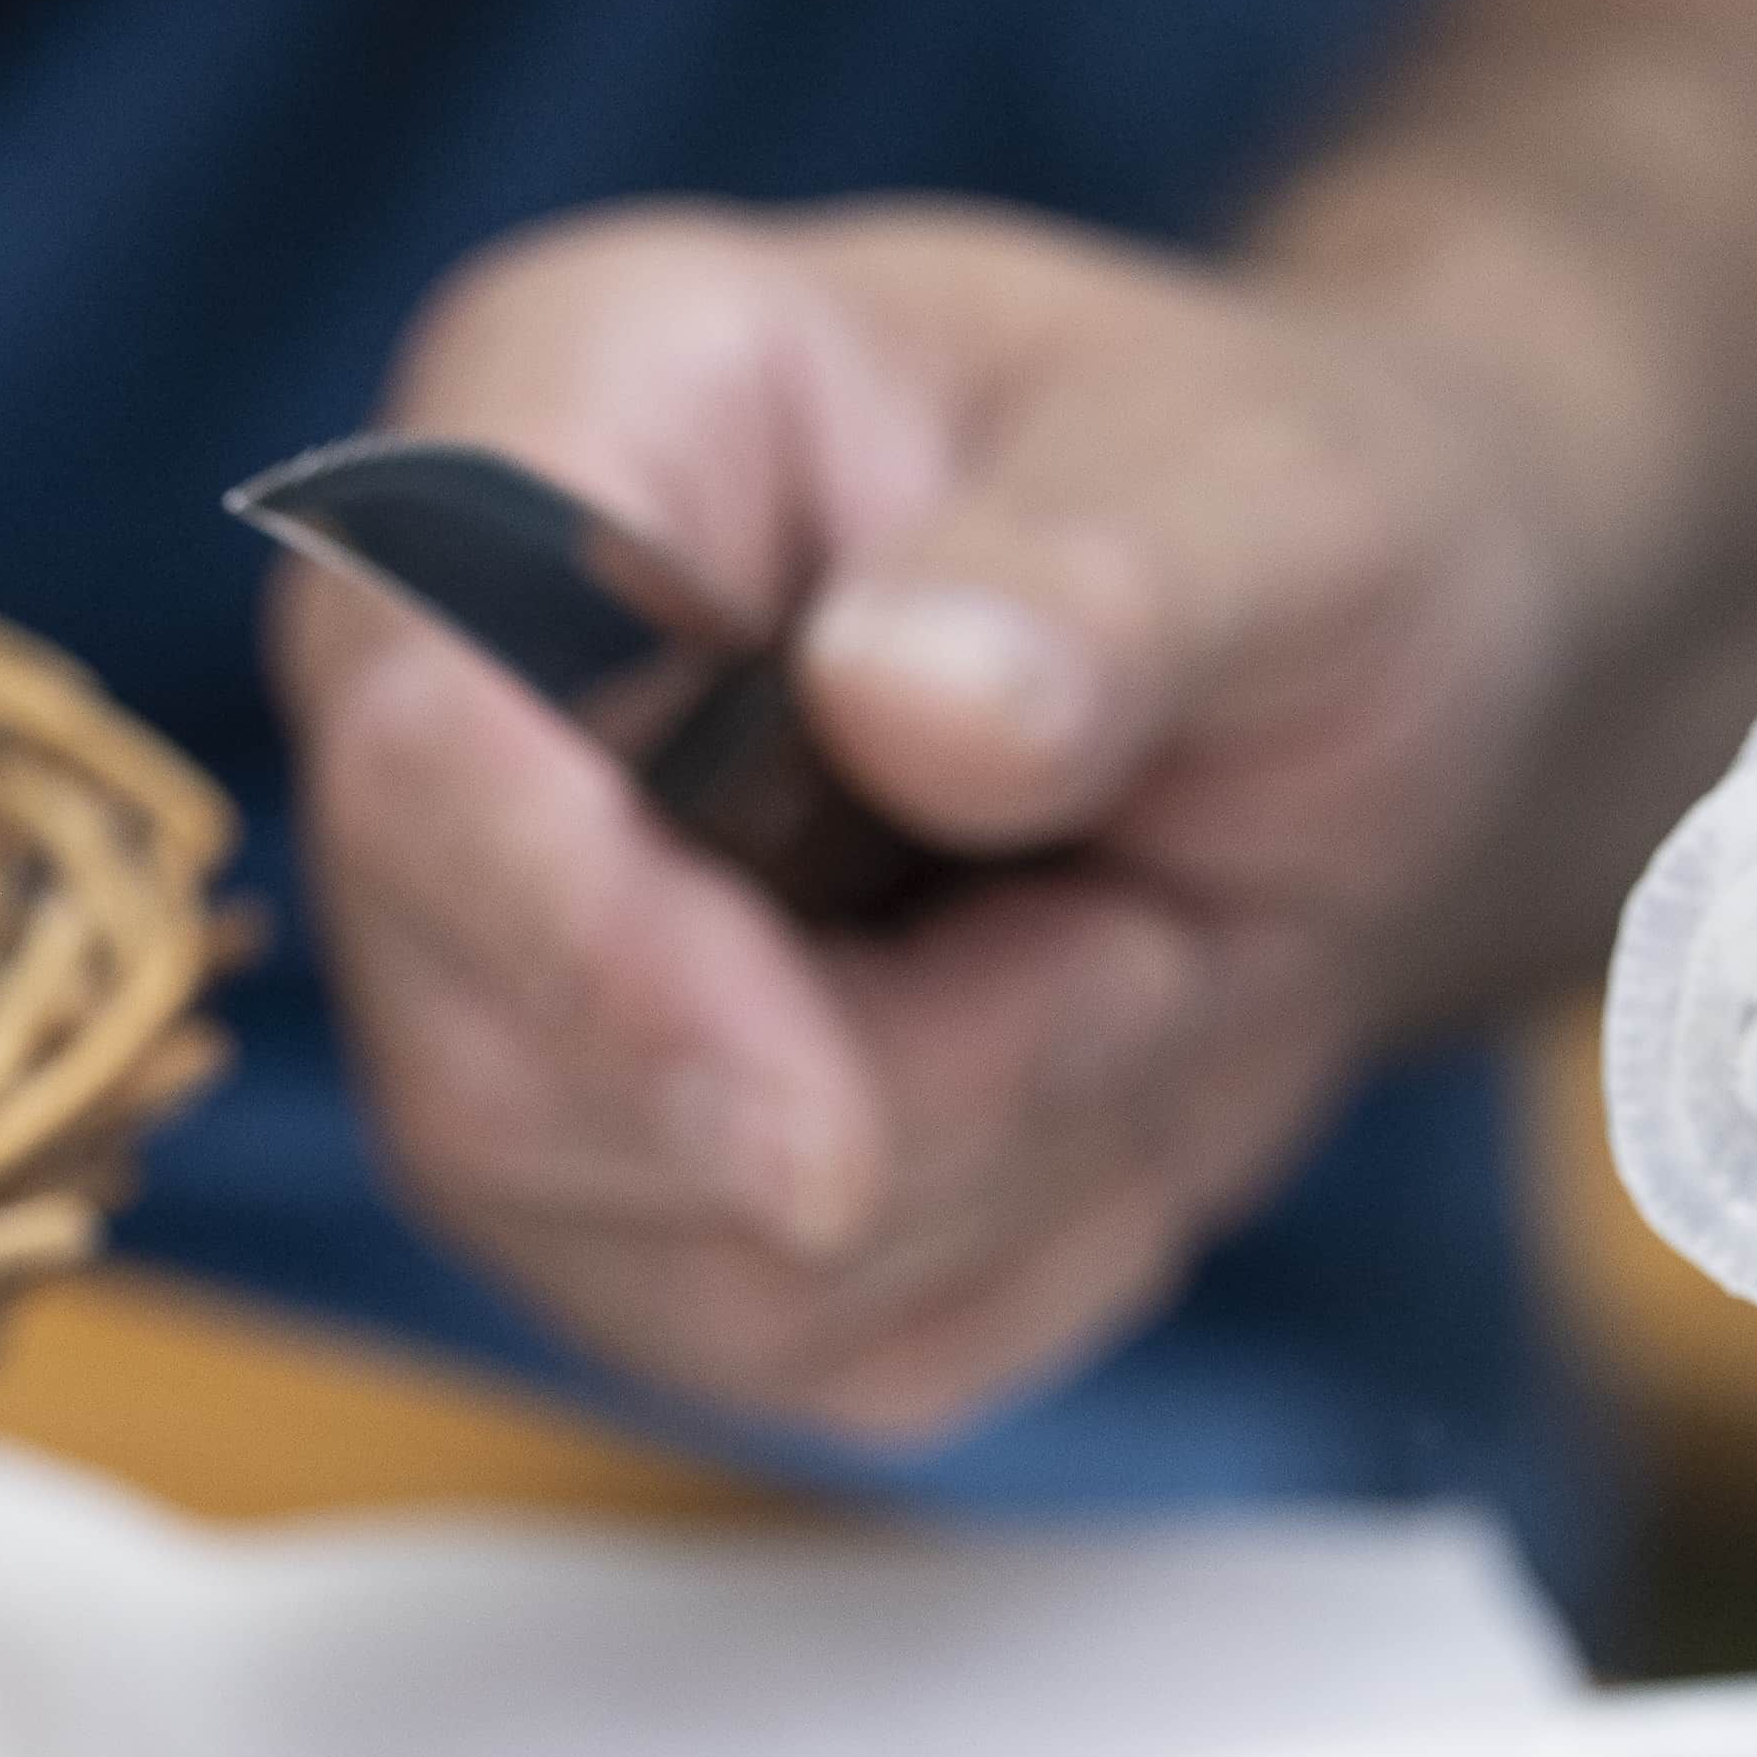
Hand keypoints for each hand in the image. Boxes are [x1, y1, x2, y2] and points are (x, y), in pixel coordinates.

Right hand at [280, 202, 1578, 1438]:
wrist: (1336, 699)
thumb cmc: (1281, 525)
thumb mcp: (1291, 499)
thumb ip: (1111, 582)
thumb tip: (902, 695)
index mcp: (577, 409)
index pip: (420, 719)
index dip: (588, 952)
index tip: (818, 1141)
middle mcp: (458, 698)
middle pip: (494, 1056)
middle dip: (880, 1089)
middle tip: (1147, 945)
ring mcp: (491, 962)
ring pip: (625, 1237)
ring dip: (968, 1169)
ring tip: (1129, 963)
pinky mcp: (595, 1181)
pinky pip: (758, 1347)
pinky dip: (990, 1262)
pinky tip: (1080, 1084)